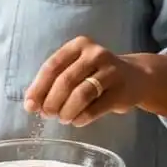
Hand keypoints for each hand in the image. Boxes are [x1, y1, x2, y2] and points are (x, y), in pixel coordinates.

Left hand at [23, 36, 149, 126]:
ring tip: (62, 119)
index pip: (52, 66)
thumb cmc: (96, 73)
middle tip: (47, 115)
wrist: (136, 77)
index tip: (30, 105)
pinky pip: (97, 107)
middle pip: (66, 80)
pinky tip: (76, 121)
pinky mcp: (122, 90)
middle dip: (52, 101)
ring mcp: (111, 71)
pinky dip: (83, 117)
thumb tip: (32, 104)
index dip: (38, 87)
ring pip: (82, 94)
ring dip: (67, 110)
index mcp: (78, 45)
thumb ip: (54, 82)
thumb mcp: (76, 68)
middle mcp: (95, 54)